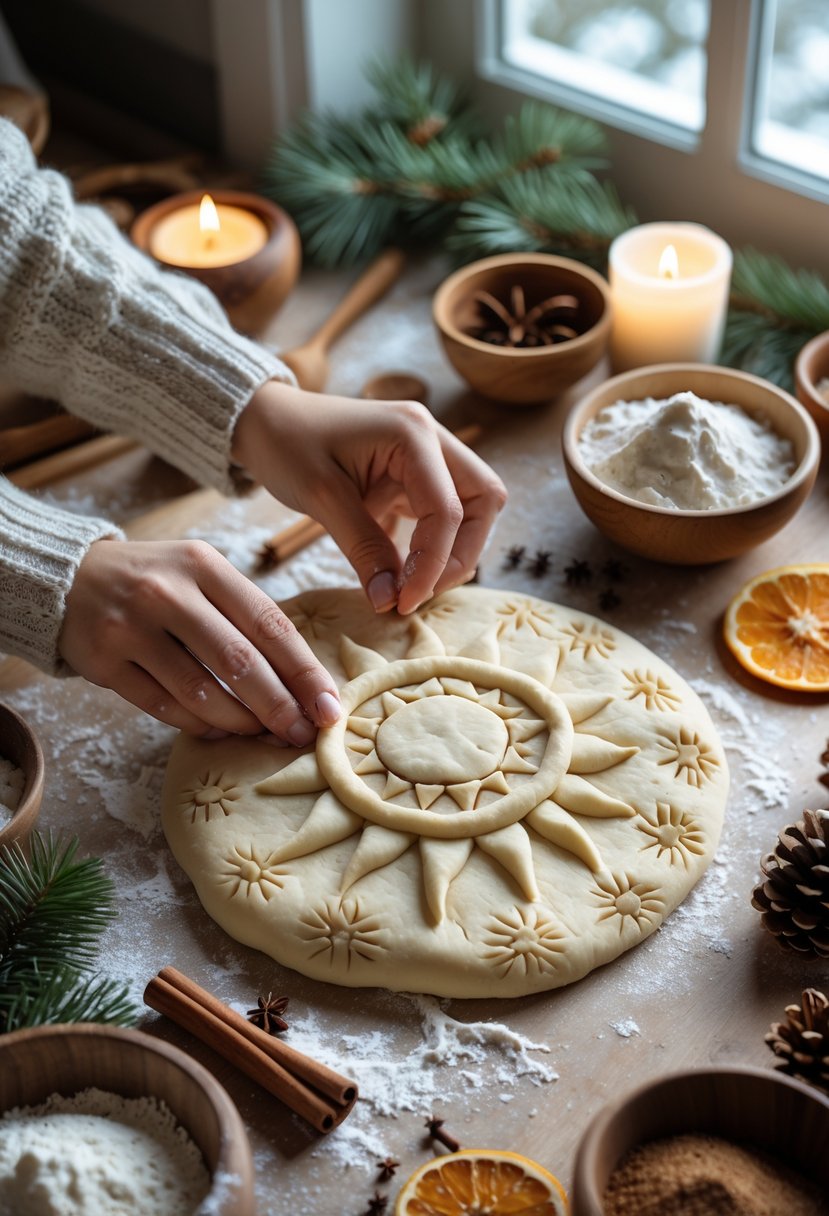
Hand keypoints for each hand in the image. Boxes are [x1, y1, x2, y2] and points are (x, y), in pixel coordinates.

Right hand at [59, 539, 341, 739]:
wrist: (68, 576)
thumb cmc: (156, 580)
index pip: (269, 624)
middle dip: (280, 706)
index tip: (329, 707)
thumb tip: (303, 682)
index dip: (304, 672)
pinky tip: (220, 730)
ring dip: (241, 721)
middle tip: (303, 735)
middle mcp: (167, 592)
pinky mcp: (102, 662)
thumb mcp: (200, 573)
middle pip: (239, 662)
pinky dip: (198, 725)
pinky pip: (162, 706)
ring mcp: (130, 627)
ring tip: (262, 733)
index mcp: (204, 565)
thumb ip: (245, 615)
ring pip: (201, 692)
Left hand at [232, 381, 507, 613]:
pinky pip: (443, 512)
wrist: (264, 419)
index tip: (402, 602)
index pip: (448, 510)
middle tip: (419, 592)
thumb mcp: (321, 498)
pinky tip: (403, 569)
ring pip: (471, 508)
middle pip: (483, 501)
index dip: (433, 564)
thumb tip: (392, 600)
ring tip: (411, 584)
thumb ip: (363, 549)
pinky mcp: (414, 473)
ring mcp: (426, 454)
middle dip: (461, 554)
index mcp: (413, 434)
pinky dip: (432, 544)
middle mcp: (431, 438)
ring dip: (451, 550)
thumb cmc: (286, 444)